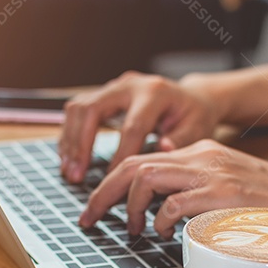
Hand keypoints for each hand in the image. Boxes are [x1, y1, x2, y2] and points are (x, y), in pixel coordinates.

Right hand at [58, 71, 219, 182]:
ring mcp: (114, 87)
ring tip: (69, 172)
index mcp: (155, 93)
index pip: (132, 126)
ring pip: (78, 108)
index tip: (112, 182)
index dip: (119, 156)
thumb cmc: (194, 117)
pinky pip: (77, 111)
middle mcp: (130, 85)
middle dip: (81, 145)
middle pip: (92, 110)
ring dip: (70, 141)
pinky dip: (70, 136)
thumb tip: (163, 148)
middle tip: (76, 176)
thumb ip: (181, 140)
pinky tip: (70, 159)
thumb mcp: (197, 129)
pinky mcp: (104, 94)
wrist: (191, 97)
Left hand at [78, 139, 267, 238]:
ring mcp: (212, 173)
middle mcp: (202, 156)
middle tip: (88, 218)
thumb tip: (161, 214)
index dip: (111, 181)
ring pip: (145, 176)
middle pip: (132, 162)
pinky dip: (161, 221)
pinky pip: (174, 204)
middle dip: (102, 191)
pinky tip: (165, 234)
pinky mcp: (222, 194)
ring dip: (127, 206)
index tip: (97, 205)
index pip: (143, 157)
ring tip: (129, 229)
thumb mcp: (231, 188)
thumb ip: (197, 192)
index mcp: (202, 152)